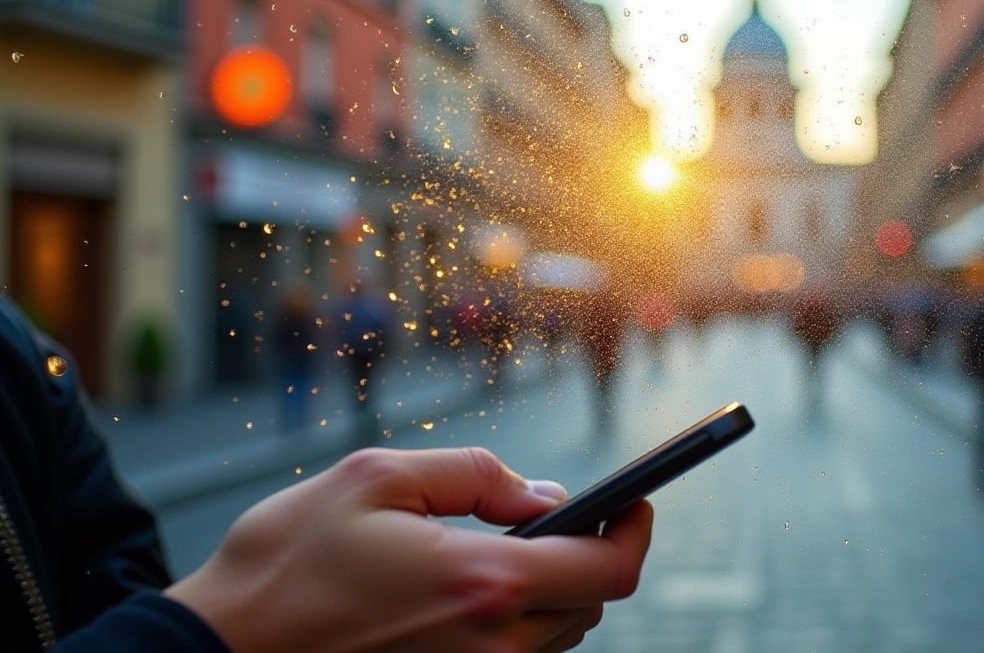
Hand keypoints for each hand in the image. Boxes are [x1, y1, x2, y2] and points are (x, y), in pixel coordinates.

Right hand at [166, 447, 653, 652]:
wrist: (219, 650)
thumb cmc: (287, 562)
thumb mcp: (378, 478)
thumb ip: (477, 475)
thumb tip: (542, 494)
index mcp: (482, 584)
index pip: (608, 569)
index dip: (636, 530)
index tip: (635, 501)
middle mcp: (490, 645)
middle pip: (590, 605)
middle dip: (588, 553)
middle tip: (553, 515)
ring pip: (555, 638)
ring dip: (551, 592)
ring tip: (501, 552)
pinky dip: (515, 625)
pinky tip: (468, 595)